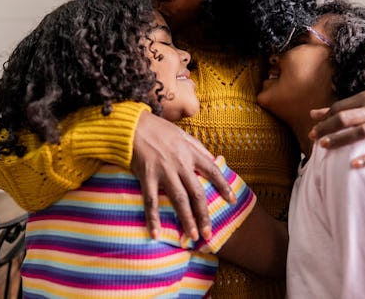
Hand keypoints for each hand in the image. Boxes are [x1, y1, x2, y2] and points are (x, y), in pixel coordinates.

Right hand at [130, 111, 234, 240]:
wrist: (132, 126)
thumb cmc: (158, 129)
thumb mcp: (182, 134)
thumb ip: (198, 147)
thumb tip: (213, 159)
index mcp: (191, 153)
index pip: (213, 171)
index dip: (223, 186)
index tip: (232, 201)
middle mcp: (180, 164)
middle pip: (197, 193)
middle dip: (204, 215)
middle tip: (209, 234)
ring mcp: (164, 171)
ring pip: (179, 200)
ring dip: (187, 220)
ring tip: (193, 237)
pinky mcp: (147, 177)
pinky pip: (151, 201)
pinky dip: (153, 219)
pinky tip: (155, 234)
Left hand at [308, 90, 364, 167]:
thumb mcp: (364, 103)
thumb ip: (340, 108)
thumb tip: (313, 114)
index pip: (340, 107)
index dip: (325, 118)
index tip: (313, 129)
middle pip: (347, 118)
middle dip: (327, 128)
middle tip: (314, 138)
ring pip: (360, 132)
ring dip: (341, 139)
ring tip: (325, 146)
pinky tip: (353, 164)